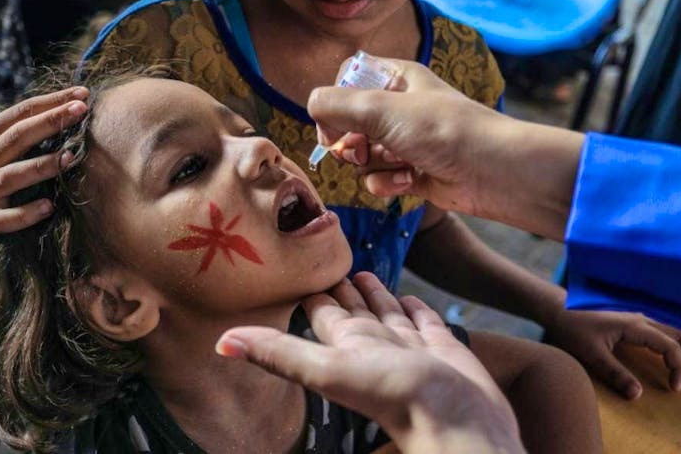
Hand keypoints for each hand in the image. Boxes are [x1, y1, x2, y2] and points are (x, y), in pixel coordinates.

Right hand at [0, 87, 89, 232]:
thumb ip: (25, 128)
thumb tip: (72, 106)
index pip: (20, 113)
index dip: (50, 102)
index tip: (82, 94)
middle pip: (17, 137)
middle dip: (50, 122)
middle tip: (81, 110)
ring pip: (12, 176)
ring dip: (41, 166)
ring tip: (69, 158)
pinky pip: (5, 218)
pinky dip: (26, 214)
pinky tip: (49, 207)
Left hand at [217, 273, 524, 453]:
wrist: (459, 420)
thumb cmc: (394, 396)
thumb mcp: (328, 368)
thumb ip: (278, 352)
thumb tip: (221, 344)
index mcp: (344, 345)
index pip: (321, 312)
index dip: (309, 292)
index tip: (295, 267)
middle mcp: (374, 344)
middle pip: (351, 309)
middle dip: (340, 287)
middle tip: (327, 260)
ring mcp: (408, 346)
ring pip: (385, 312)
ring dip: (373, 293)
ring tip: (362, 272)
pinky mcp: (441, 346)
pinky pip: (423, 321)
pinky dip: (414, 307)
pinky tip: (409, 296)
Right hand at [308, 58, 503, 213]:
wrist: (493, 172)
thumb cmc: (444, 130)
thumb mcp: (383, 109)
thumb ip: (338, 105)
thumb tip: (311, 106)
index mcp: (396, 79)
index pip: (347, 78)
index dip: (335, 101)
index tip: (334, 121)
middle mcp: (399, 107)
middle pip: (348, 122)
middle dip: (350, 141)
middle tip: (360, 151)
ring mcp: (405, 141)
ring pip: (362, 155)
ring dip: (371, 166)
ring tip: (395, 165)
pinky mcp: (411, 173)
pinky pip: (379, 179)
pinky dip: (387, 184)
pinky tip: (408, 182)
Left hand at [545, 308, 680, 399]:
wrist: (559, 310)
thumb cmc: (574, 330)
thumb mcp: (592, 355)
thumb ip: (615, 374)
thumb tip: (638, 395)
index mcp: (635, 326)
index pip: (670, 346)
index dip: (678, 367)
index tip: (675, 388)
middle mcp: (642, 318)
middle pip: (680, 334)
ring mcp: (639, 317)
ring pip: (675, 328)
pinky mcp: (633, 320)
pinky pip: (664, 326)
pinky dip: (680, 335)